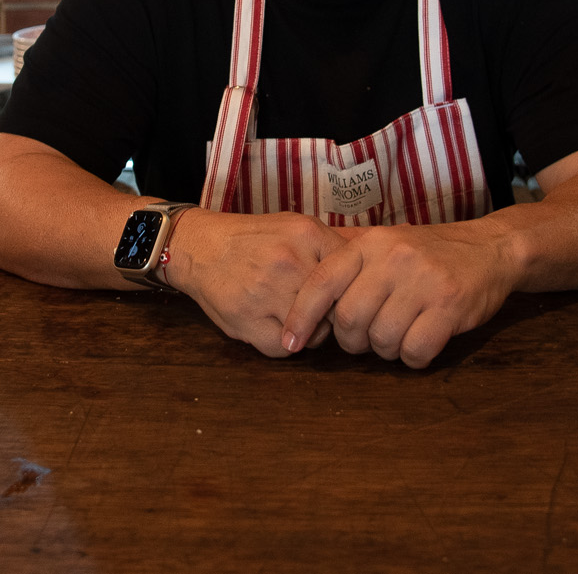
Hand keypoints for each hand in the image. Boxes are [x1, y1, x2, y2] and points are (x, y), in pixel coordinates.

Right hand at [164, 210, 345, 357]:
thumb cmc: (254, 240)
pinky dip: (284, 343)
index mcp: (307, 234)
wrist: (201, 247)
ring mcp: (267, 292)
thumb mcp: (295, 227)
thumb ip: (332, 245)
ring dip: (309, 332)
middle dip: (332, 314)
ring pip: (314, 333)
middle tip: (318, 311)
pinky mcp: (248, 321)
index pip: (353, 276)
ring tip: (292, 315)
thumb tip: (376, 266)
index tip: (347, 299)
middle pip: (337, 307)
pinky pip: (286, 349)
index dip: (354, 293)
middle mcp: (290, 261)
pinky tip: (272, 324)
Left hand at [280, 222, 517, 369]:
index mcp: (371, 243)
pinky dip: (414, 358)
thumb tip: (300, 296)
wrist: (491, 248)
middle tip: (367, 339)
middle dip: (352, 341)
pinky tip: (422, 343)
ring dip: (386, 350)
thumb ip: (349, 264)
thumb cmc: (429, 253)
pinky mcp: (451, 306)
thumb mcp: (386, 244)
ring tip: (399, 336)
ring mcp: (424, 281)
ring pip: (381, 339)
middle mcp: (394, 258)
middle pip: (348, 319)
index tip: (290, 343)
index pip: (321, 282)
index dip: (300, 317)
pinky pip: (415, 350)